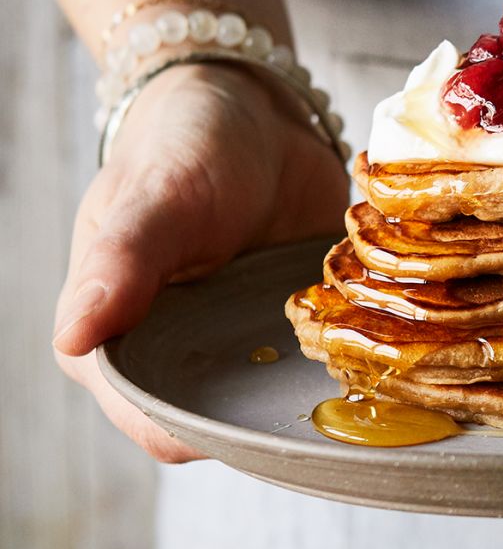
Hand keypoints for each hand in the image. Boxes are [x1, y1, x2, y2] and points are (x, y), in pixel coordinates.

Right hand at [52, 63, 349, 461]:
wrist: (256, 116)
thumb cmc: (186, 147)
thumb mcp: (155, 199)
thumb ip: (120, 264)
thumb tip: (73, 337)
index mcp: (116, 339)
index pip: (150, 419)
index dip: (199, 433)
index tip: (259, 425)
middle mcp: (175, 356)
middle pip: (220, 425)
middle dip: (270, 424)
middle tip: (328, 408)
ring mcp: (237, 349)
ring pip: (272, 405)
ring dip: (314, 401)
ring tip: (363, 386)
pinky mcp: (289, 332)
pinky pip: (317, 370)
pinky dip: (346, 369)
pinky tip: (383, 363)